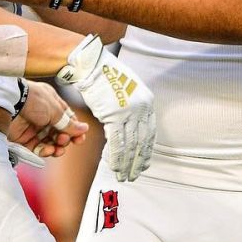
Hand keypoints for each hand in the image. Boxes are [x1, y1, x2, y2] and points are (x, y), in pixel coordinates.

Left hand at [8, 81, 88, 158]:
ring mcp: (34, 128)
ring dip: (56, 147)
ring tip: (58, 148)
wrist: (10, 101)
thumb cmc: (34, 99)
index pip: (67, 120)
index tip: (79, 139)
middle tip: (64, 140)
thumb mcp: (56, 110)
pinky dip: (45, 151)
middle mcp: (44, 116)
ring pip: (50, 142)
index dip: (74, 130)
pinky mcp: (24, 139)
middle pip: (59, 133)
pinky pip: (38, 148)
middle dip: (65, 139)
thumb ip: (69, 123)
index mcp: (53, 105)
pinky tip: (49, 150)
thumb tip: (84, 129)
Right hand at [57, 36, 154, 180]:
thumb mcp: (126, 91)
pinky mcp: (115, 115)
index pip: (149, 132)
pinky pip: (117, 141)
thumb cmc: (105, 76)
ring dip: (126, 163)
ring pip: (130, 144)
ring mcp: (129, 111)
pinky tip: (114, 166)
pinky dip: (116, 156)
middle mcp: (141, 107)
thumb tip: (130, 126)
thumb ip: (131, 109)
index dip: (146, 150)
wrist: (92, 65)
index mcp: (146, 101)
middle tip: (134, 174)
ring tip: (123, 175)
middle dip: (137, 161)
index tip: (143, 162)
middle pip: (142, 141)